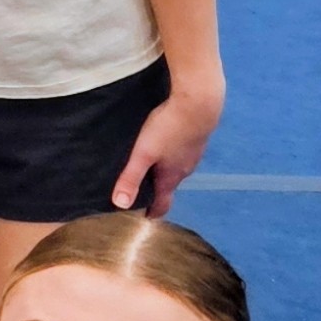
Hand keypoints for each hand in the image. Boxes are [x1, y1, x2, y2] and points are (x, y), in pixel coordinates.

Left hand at [111, 73, 223, 214]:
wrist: (200, 101)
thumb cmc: (170, 127)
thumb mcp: (144, 153)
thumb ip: (131, 177)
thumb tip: (120, 205)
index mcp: (171, 177)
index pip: (163, 205)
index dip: (151, 213)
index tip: (141, 218)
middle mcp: (185, 169)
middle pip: (168, 187)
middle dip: (153, 192)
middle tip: (136, 192)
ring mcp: (193, 154)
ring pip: (175, 169)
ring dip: (161, 172)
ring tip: (145, 168)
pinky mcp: (196, 138)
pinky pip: (181, 154)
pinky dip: (170, 156)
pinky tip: (161, 146)